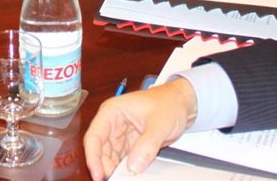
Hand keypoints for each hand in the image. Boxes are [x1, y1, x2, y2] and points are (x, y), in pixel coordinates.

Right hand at [83, 78, 197, 180]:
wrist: (183, 104)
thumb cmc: (169, 103)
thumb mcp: (160, 123)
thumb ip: (147, 145)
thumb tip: (134, 165)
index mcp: (112, 111)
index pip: (94, 136)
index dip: (93, 157)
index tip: (98, 174)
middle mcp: (113, 123)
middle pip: (100, 150)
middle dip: (105, 166)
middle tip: (114, 179)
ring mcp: (121, 135)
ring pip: (110, 157)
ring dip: (114, 169)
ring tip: (122, 178)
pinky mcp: (130, 145)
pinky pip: (122, 160)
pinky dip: (124, 169)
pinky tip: (130, 174)